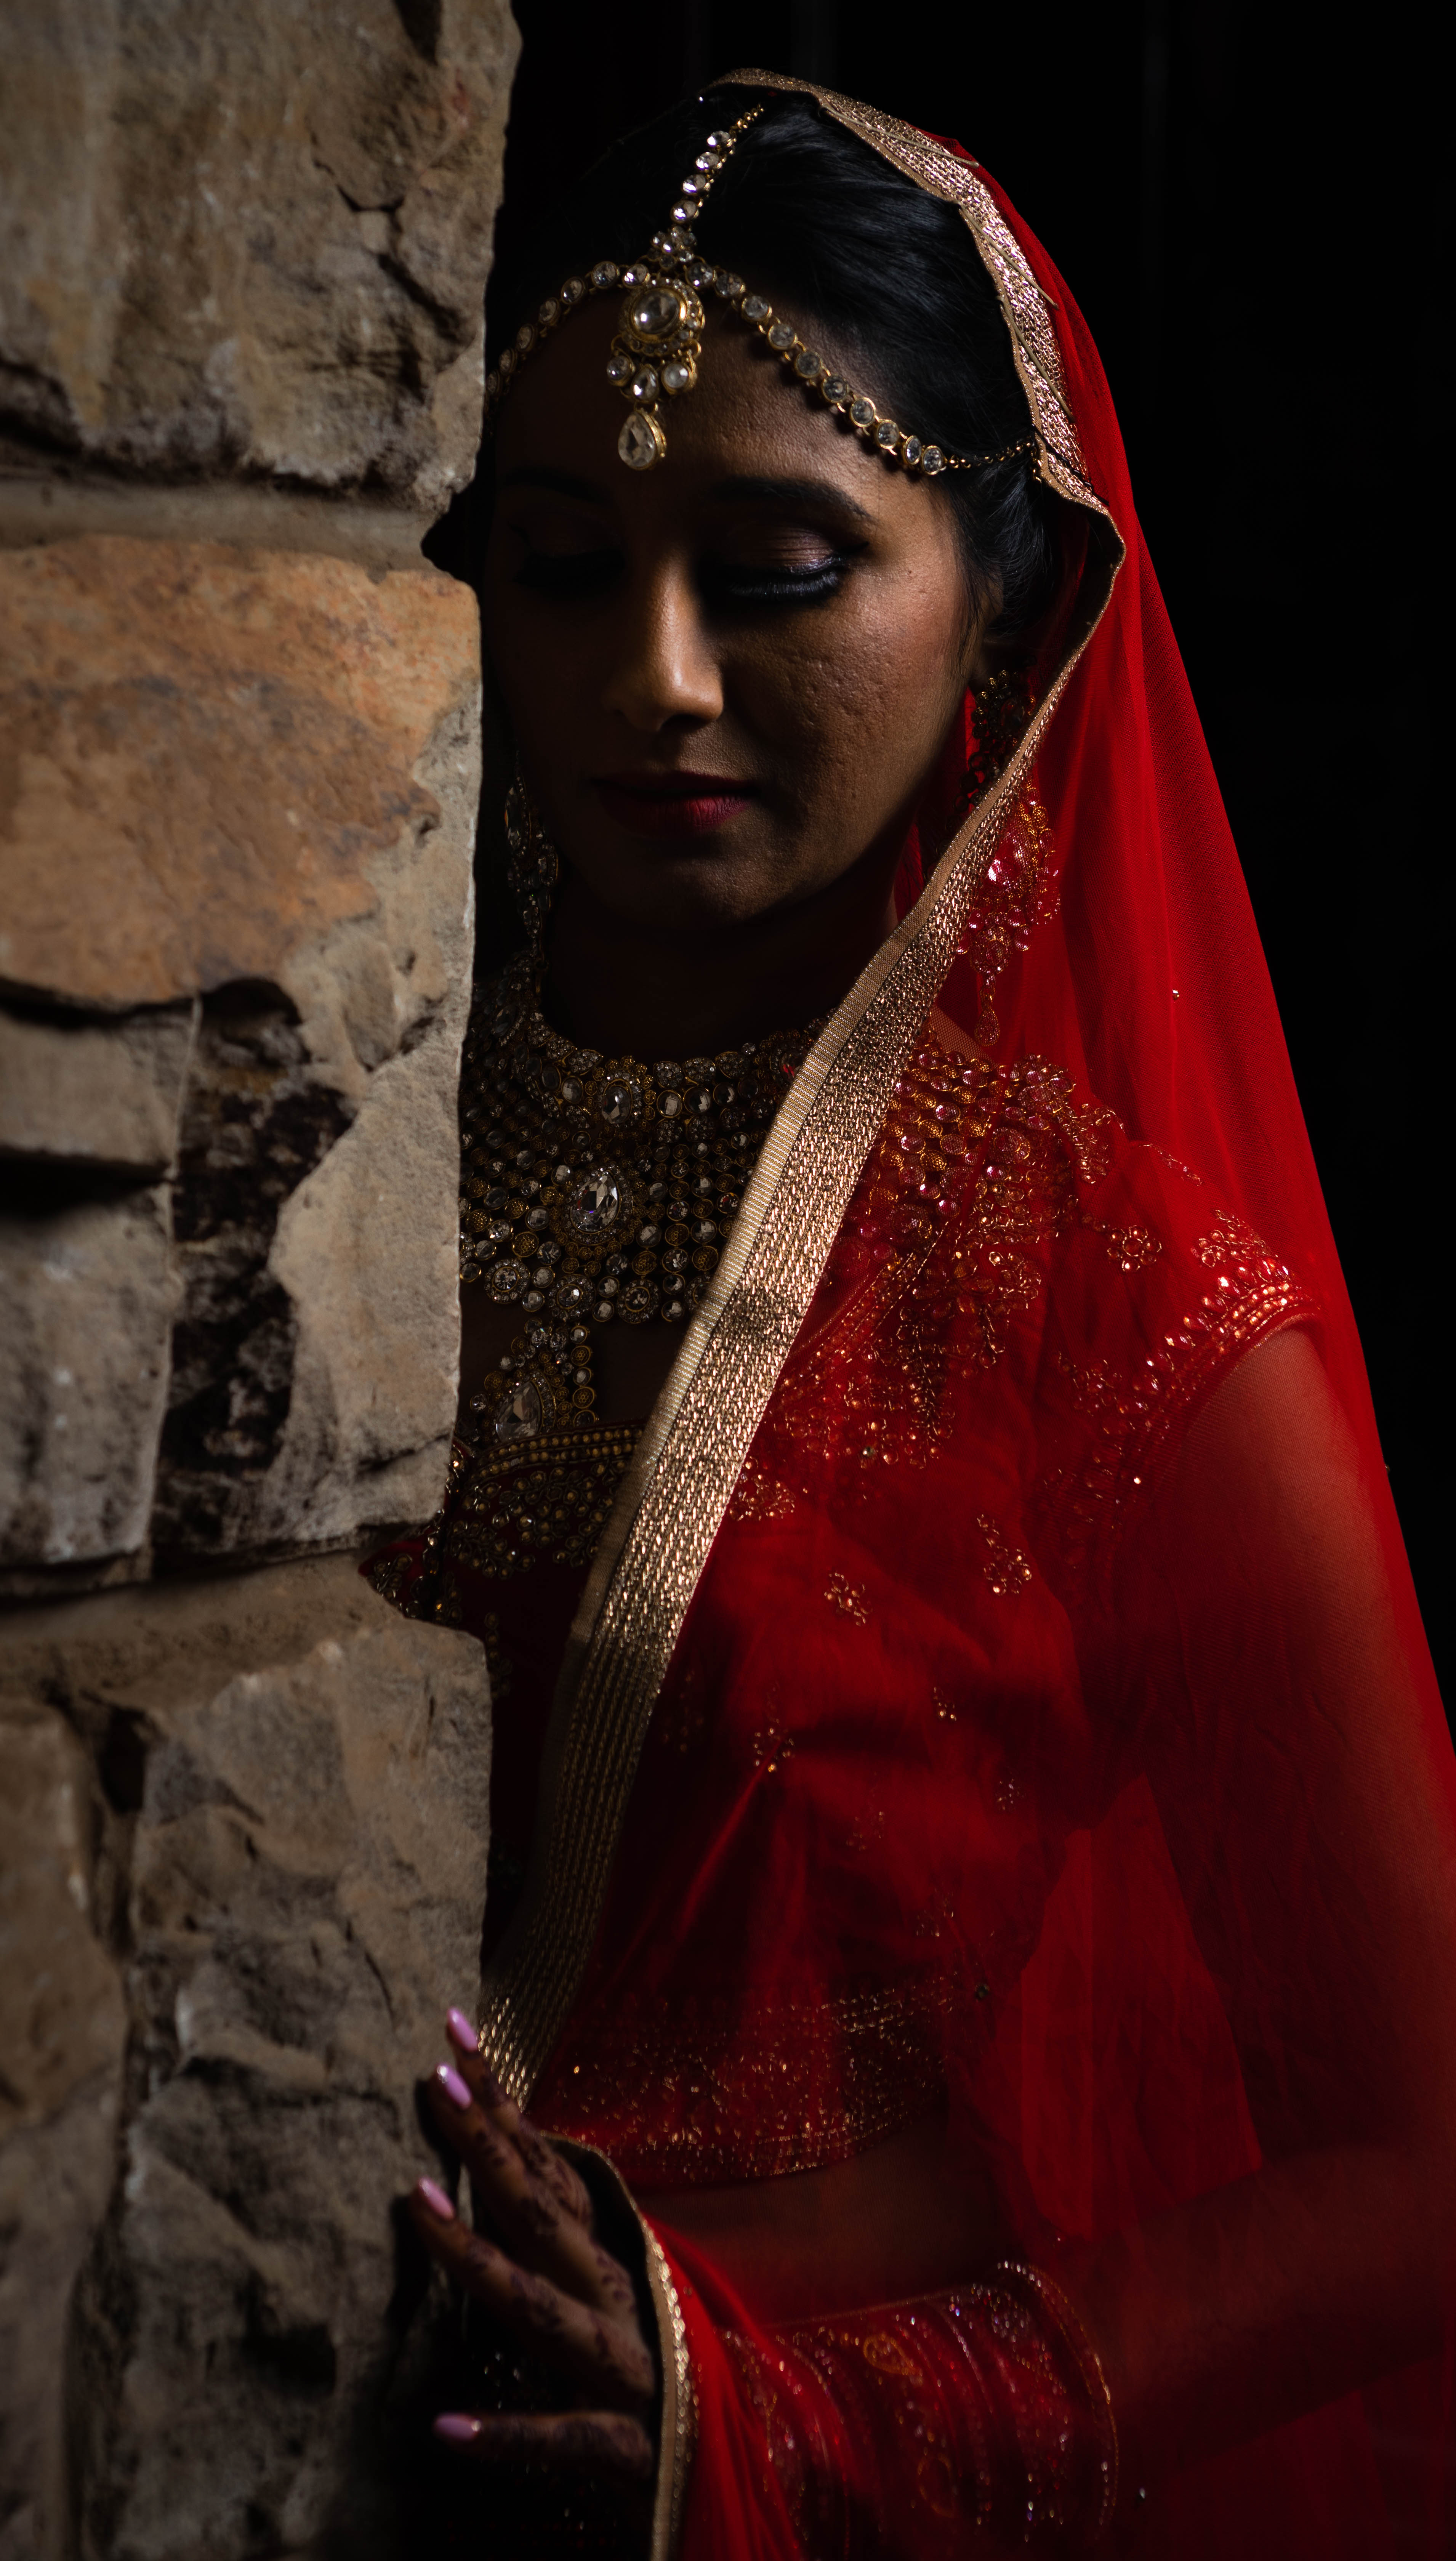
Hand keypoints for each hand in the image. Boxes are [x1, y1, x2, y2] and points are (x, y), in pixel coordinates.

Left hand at [408, 2009, 656, 2485]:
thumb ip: (556, 2246)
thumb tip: (499, 2172)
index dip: (502, 2104)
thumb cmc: (661, 2385)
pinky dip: (508, 2437)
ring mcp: (626, 2373)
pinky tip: (446, 2427)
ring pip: (544, 2310)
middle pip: (543, 2216)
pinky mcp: (625, 2452)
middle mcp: (620, 2303)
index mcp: (613, 2265)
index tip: (453, 2033)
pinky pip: (562, 2441)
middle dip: (488, 2148)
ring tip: (413, 2206)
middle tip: (433, 2081)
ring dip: (478, 2258)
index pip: (550, 2169)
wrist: (752, 2474)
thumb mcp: (610, 2303)